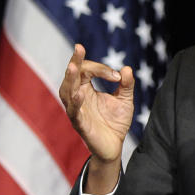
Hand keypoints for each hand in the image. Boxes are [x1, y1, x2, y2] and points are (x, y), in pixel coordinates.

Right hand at [58, 44, 134, 191]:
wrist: (115, 146)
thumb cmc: (115, 122)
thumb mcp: (125, 100)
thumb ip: (126, 85)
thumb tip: (127, 68)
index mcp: (86, 89)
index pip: (86, 70)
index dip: (100, 68)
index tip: (117, 76)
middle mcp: (78, 97)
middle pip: (71, 76)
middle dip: (75, 62)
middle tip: (78, 48)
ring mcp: (77, 110)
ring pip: (66, 92)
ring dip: (70, 79)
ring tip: (73, 67)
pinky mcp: (80, 124)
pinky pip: (74, 112)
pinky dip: (75, 102)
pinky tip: (80, 93)